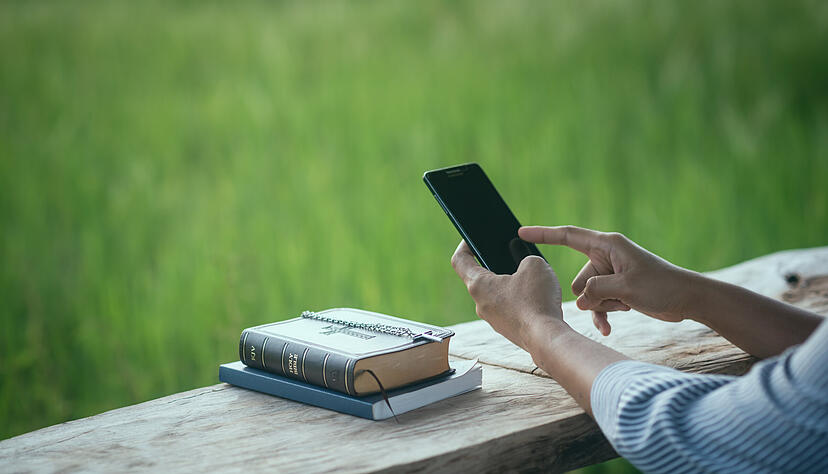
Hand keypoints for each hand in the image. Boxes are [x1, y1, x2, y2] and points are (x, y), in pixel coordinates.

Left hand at [450, 240, 568, 351]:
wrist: (546, 338)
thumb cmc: (537, 301)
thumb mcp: (535, 264)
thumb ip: (526, 256)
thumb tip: (525, 265)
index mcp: (479, 285)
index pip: (460, 261)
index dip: (465, 245)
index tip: (471, 238)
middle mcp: (480, 304)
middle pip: (481, 278)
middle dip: (495, 264)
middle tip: (509, 254)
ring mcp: (493, 319)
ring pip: (496, 295)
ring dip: (509, 283)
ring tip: (529, 276)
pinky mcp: (507, 328)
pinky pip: (509, 308)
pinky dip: (519, 299)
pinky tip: (535, 295)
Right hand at [518, 226, 695, 335]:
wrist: (688, 299)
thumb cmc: (661, 286)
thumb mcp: (625, 287)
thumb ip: (595, 290)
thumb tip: (580, 300)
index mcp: (607, 245)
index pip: (567, 236)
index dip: (543, 234)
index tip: (521, 232)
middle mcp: (606, 257)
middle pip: (579, 278)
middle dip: (591, 294)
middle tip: (617, 298)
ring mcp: (611, 274)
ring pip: (587, 295)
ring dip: (601, 307)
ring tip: (624, 307)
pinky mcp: (616, 289)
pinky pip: (598, 303)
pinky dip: (603, 314)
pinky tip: (608, 329)